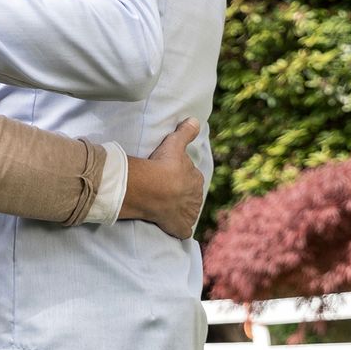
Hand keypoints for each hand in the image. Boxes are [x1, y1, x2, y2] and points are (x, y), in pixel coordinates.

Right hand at [121, 118, 204, 239]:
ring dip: (179, 210)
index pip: (191, 177)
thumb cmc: (163, 165)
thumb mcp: (174, 144)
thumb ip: (185, 132)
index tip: (169, 175)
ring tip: (164, 206)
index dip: (180, 176)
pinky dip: (179, 229)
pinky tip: (171, 227)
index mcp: (196, 179)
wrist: (153, 189)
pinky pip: (182, 230)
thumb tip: (195, 119)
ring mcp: (189, 213)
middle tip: (165, 191)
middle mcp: (196, 197)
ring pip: (187, 211)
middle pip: (190, 195)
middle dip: (181, 194)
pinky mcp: (180, 227)